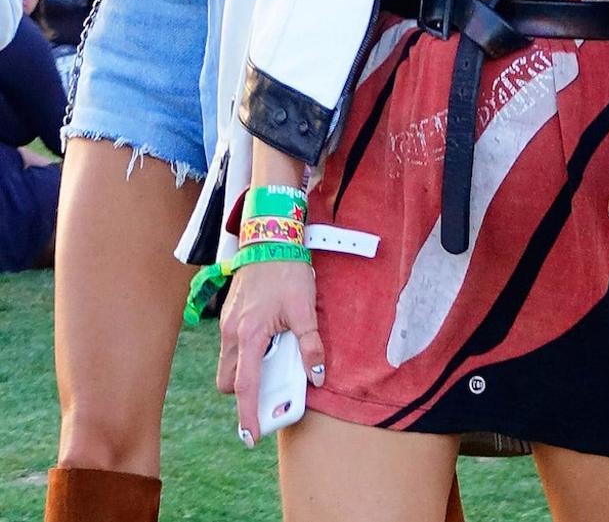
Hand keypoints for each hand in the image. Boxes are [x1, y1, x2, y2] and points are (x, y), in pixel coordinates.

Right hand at [217, 259, 324, 446]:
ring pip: (228, 364)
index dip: (248, 414)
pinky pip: (231, 347)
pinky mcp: (228, 316)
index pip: (245, 386)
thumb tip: (316, 374)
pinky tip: (267, 340)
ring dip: (244, 372)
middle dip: (243, 393)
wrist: (269, 239)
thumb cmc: (286, 272)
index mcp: (249, 335)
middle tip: (269, 389)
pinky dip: (245, 354)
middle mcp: (231, 333)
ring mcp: (226, 324)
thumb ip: (310, 344)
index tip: (252, 435)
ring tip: (272, 361)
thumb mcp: (304, 308)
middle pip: (228, 381)